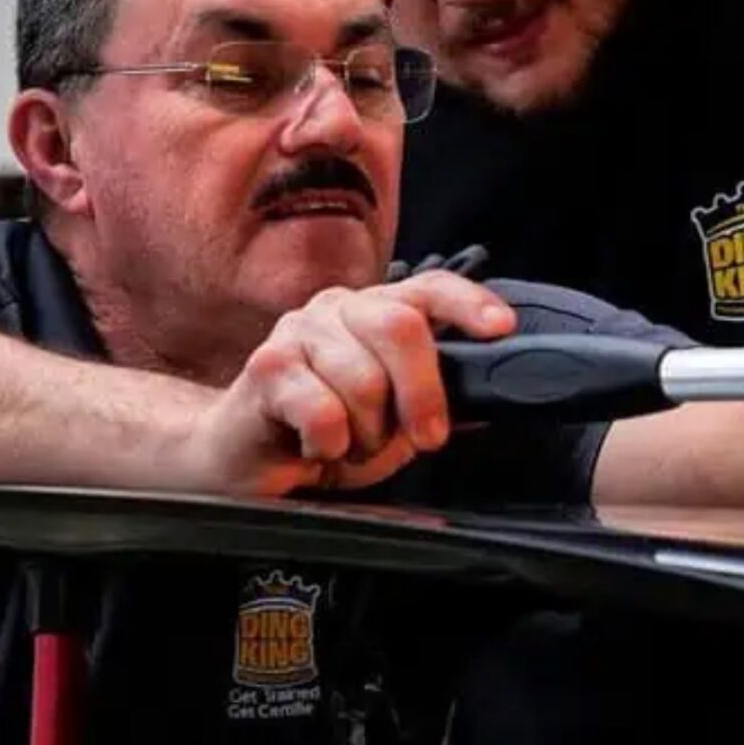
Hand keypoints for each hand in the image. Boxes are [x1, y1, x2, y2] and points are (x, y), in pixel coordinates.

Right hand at [191, 273, 516, 494]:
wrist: (242, 457)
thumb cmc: (323, 432)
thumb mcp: (393, 419)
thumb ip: (432, 399)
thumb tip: (485, 398)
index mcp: (374, 311)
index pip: (428, 288)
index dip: (468, 303)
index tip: (501, 328)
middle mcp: (336, 309)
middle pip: (400, 326)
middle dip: (423, 392)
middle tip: (426, 438)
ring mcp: (298, 332)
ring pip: (364, 380)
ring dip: (367, 434)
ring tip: (349, 445)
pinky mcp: (265, 367)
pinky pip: (323, 412)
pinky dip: (329, 445)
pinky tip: (314, 447)